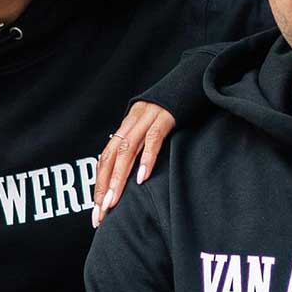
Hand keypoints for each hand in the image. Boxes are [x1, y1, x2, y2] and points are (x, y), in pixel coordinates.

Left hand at [91, 100, 175, 226]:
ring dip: (118, 178)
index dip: (100, 184)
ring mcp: (149, 117)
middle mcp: (133, 121)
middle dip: (103, 187)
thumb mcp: (154, 127)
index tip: (98, 211)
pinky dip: (147, 158)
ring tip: (113, 202)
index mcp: (127, 126)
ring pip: (127, 150)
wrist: (194, 78)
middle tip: (100, 213)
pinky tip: (142, 178)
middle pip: (111, 157)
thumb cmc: (176, 108)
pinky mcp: (167, 116)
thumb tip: (136, 174)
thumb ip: (142, 146)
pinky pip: (154, 138)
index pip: (107, 159)